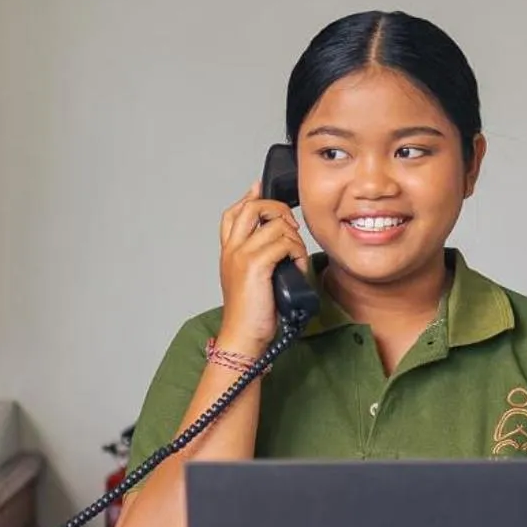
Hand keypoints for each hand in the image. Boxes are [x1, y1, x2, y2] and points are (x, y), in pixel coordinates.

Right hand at [217, 183, 309, 354]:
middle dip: (278, 210)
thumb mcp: (251, 281)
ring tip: (296, 259)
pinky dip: (297, 253)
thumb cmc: (251, 315)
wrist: (243, 338)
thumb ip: (260, 258)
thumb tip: (280, 242)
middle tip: (291, 228)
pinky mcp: (255, 265)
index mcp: (229, 251)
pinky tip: (297, 267)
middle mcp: (232, 249)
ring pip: (275, 225)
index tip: (259, 188)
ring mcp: (242, 255)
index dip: (249, 197)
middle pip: (253, 207)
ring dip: (294, 239)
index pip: (233, 212)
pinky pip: (284, 243)